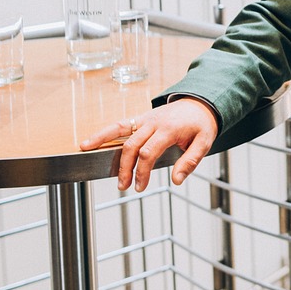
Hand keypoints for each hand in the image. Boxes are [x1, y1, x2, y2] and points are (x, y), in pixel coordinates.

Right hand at [79, 98, 218, 191]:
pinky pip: (120, 124)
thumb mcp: (204, 143)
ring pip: (120, 130)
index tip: (139, 187)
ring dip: (102, 141)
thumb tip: (176, 180)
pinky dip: (104, 131)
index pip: (149, 152)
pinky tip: (90, 141)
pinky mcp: (140, 118)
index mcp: (169, 129)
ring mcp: (145, 119)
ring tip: (85, 152)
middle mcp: (154, 122)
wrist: (200, 103)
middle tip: (123, 186)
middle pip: (132, 145)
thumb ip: (190, 161)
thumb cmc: (201, 124)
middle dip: (125, 167)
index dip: (142, 171)